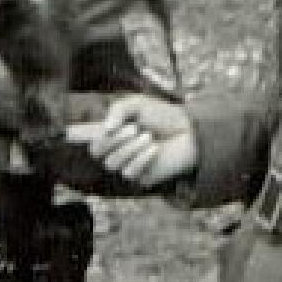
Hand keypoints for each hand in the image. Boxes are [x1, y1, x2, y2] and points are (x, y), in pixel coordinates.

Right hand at [68, 93, 198, 186]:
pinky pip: (130, 172)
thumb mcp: (137, 104)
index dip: (93, 137)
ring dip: (131, 148)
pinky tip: (154, 149)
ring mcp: (127, 166)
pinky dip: (142, 159)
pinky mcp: (141, 178)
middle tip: (135, 128)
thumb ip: (117, 110)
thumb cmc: (163, 116)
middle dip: (115, 141)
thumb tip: (104, 130)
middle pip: (99, 154)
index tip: (102, 128)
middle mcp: (116, 152)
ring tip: (148, 137)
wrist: (190, 132)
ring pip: (114, 163)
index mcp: (112, 135)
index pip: (90, 142)